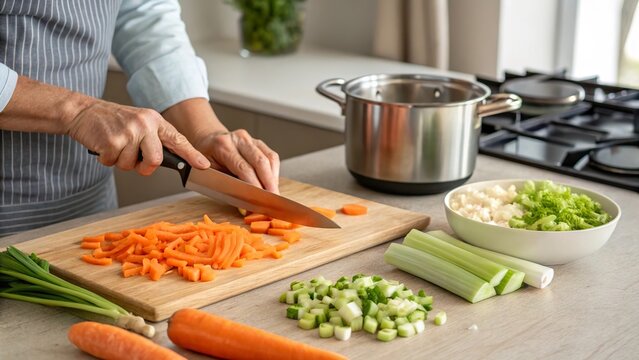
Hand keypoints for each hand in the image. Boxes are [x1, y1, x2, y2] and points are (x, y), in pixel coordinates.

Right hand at [66, 100, 210, 174]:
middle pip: (156, 160)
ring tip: (115, 145)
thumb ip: (154, 139)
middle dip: (144, 167)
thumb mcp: (139, 123)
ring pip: (132, 165)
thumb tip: (169, 161)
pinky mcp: (112, 141)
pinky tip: (104, 145)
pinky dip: (107, 159)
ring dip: (121, 161)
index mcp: (154, 120)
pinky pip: (114, 163)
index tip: (203, 165)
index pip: (178, 140)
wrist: (83, 111)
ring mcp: (128, 132)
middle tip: (134, 159)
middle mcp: (144, 124)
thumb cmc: (113, 121)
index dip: (191, 154)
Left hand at [194, 129, 279, 192]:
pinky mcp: (259, 143)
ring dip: (273, 178)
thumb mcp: (208, 172)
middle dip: (269, 182)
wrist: (209, 142)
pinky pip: (272, 156)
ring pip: (270, 158)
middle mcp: (238, 139)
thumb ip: (223, 184)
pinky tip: (272, 183)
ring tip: (274, 193)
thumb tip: (242, 203)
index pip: (243, 167)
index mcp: (223, 146)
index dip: (254, 184)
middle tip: (272, 199)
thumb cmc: (207, 160)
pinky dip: (274, 171)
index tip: (260, 199)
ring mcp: (250, 139)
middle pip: (260, 161)